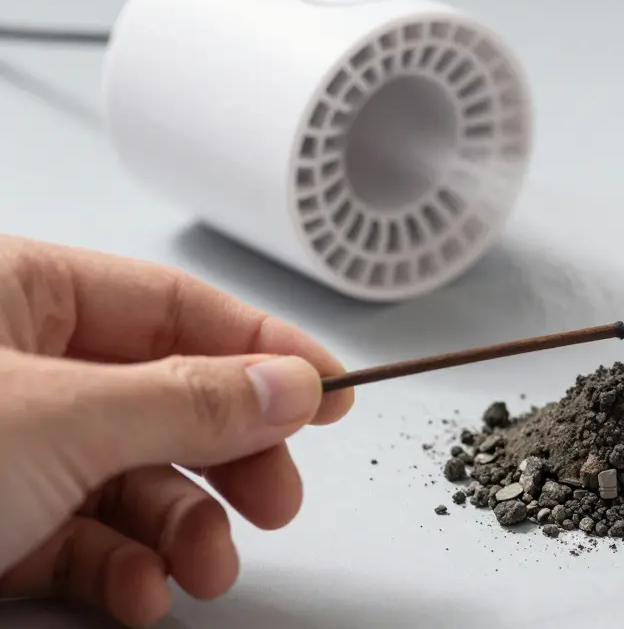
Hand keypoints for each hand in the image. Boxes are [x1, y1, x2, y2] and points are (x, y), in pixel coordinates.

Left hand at [0, 236, 353, 625]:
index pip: (173, 306)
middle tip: (277, 497)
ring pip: (130, 479)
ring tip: (206, 566)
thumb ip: (187, 402)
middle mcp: (17, 367)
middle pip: (165, 400)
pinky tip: (140, 591)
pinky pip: (82, 539)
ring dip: (182, 531)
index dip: (260, 349)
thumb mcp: (60, 420)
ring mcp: (7, 449)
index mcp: (17, 294)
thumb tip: (289, 385)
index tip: (329, 391)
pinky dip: (123, 570)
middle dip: (229, 459)